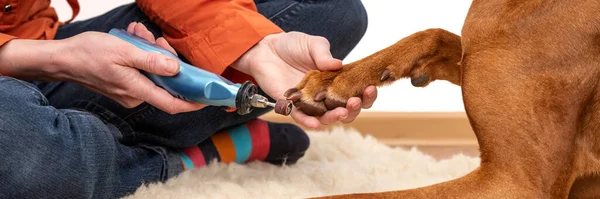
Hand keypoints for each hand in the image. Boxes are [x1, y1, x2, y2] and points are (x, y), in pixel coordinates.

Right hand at [0, 22, 205, 113]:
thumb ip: (152, 62)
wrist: (61, 59)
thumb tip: (176, 69)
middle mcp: (135, 95)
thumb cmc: (88, 55)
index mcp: (137, 90)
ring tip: (138, 34)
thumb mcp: (125, 52)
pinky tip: (133, 39)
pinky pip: (141, 71)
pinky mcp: (123, 84)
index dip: (193, 103)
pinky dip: (141, 55)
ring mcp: (129, 91)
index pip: (173, 104)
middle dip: (166, 59)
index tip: (207, 97)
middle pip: (164, 81)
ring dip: (151, 53)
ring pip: (153, 73)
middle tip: (155, 40)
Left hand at [232, 32, 376, 128]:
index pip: (355, 92)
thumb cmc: (292, 46)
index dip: (365, 94)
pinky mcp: (291, 105)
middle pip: (345, 110)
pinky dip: (309, 122)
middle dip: (355, 108)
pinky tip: (316, 124)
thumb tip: (338, 65)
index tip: (370, 88)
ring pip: (326, 117)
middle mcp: (325, 95)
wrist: (266, 49)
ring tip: (342, 112)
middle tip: (355, 101)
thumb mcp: (313, 44)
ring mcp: (309, 102)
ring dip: (336, 117)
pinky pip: (301, 117)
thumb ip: (324, 54)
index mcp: (336, 81)